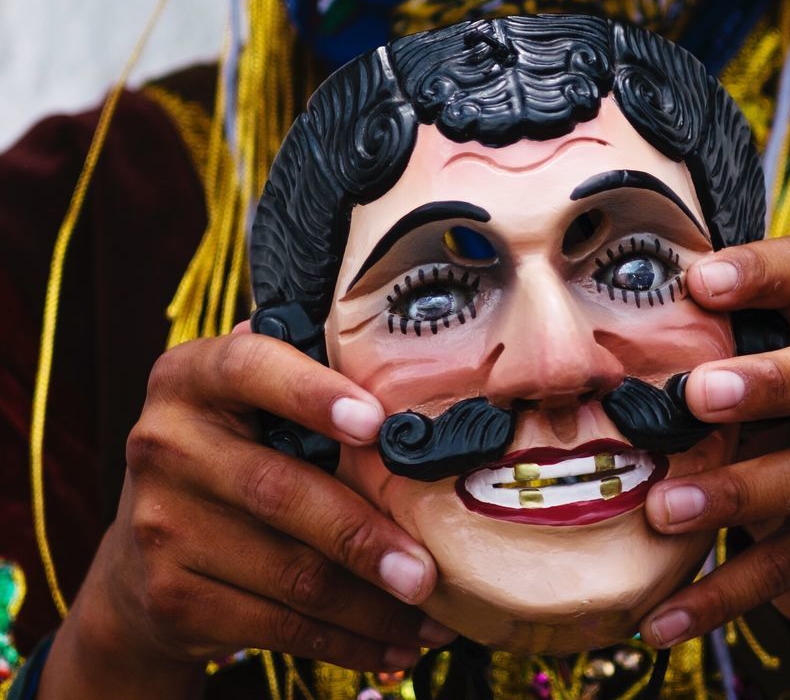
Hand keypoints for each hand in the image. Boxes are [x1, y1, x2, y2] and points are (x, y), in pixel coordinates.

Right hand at [44, 326, 453, 698]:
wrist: (139, 552)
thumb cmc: (228, 452)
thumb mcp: (245, 398)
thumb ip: (306, 374)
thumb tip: (412, 385)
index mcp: (190, 377)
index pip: (250, 369)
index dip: (313, 393)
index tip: (376, 423)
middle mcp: (165, 445)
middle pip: (280, 492)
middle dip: (363, 535)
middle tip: (427, 569)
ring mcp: (162, 526)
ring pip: (289, 574)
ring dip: (371, 603)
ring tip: (430, 613)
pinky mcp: (171, 598)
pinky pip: (276, 625)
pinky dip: (344, 640)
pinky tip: (391, 642)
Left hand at [640, 236, 789, 645]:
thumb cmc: (781, 414)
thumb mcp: (762, 361)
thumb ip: (713, 334)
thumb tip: (593, 314)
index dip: (763, 272)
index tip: (700, 280)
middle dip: (769, 381)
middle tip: (697, 394)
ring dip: (732, 493)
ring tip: (661, 508)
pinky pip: (784, 567)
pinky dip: (718, 596)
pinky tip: (661, 618)